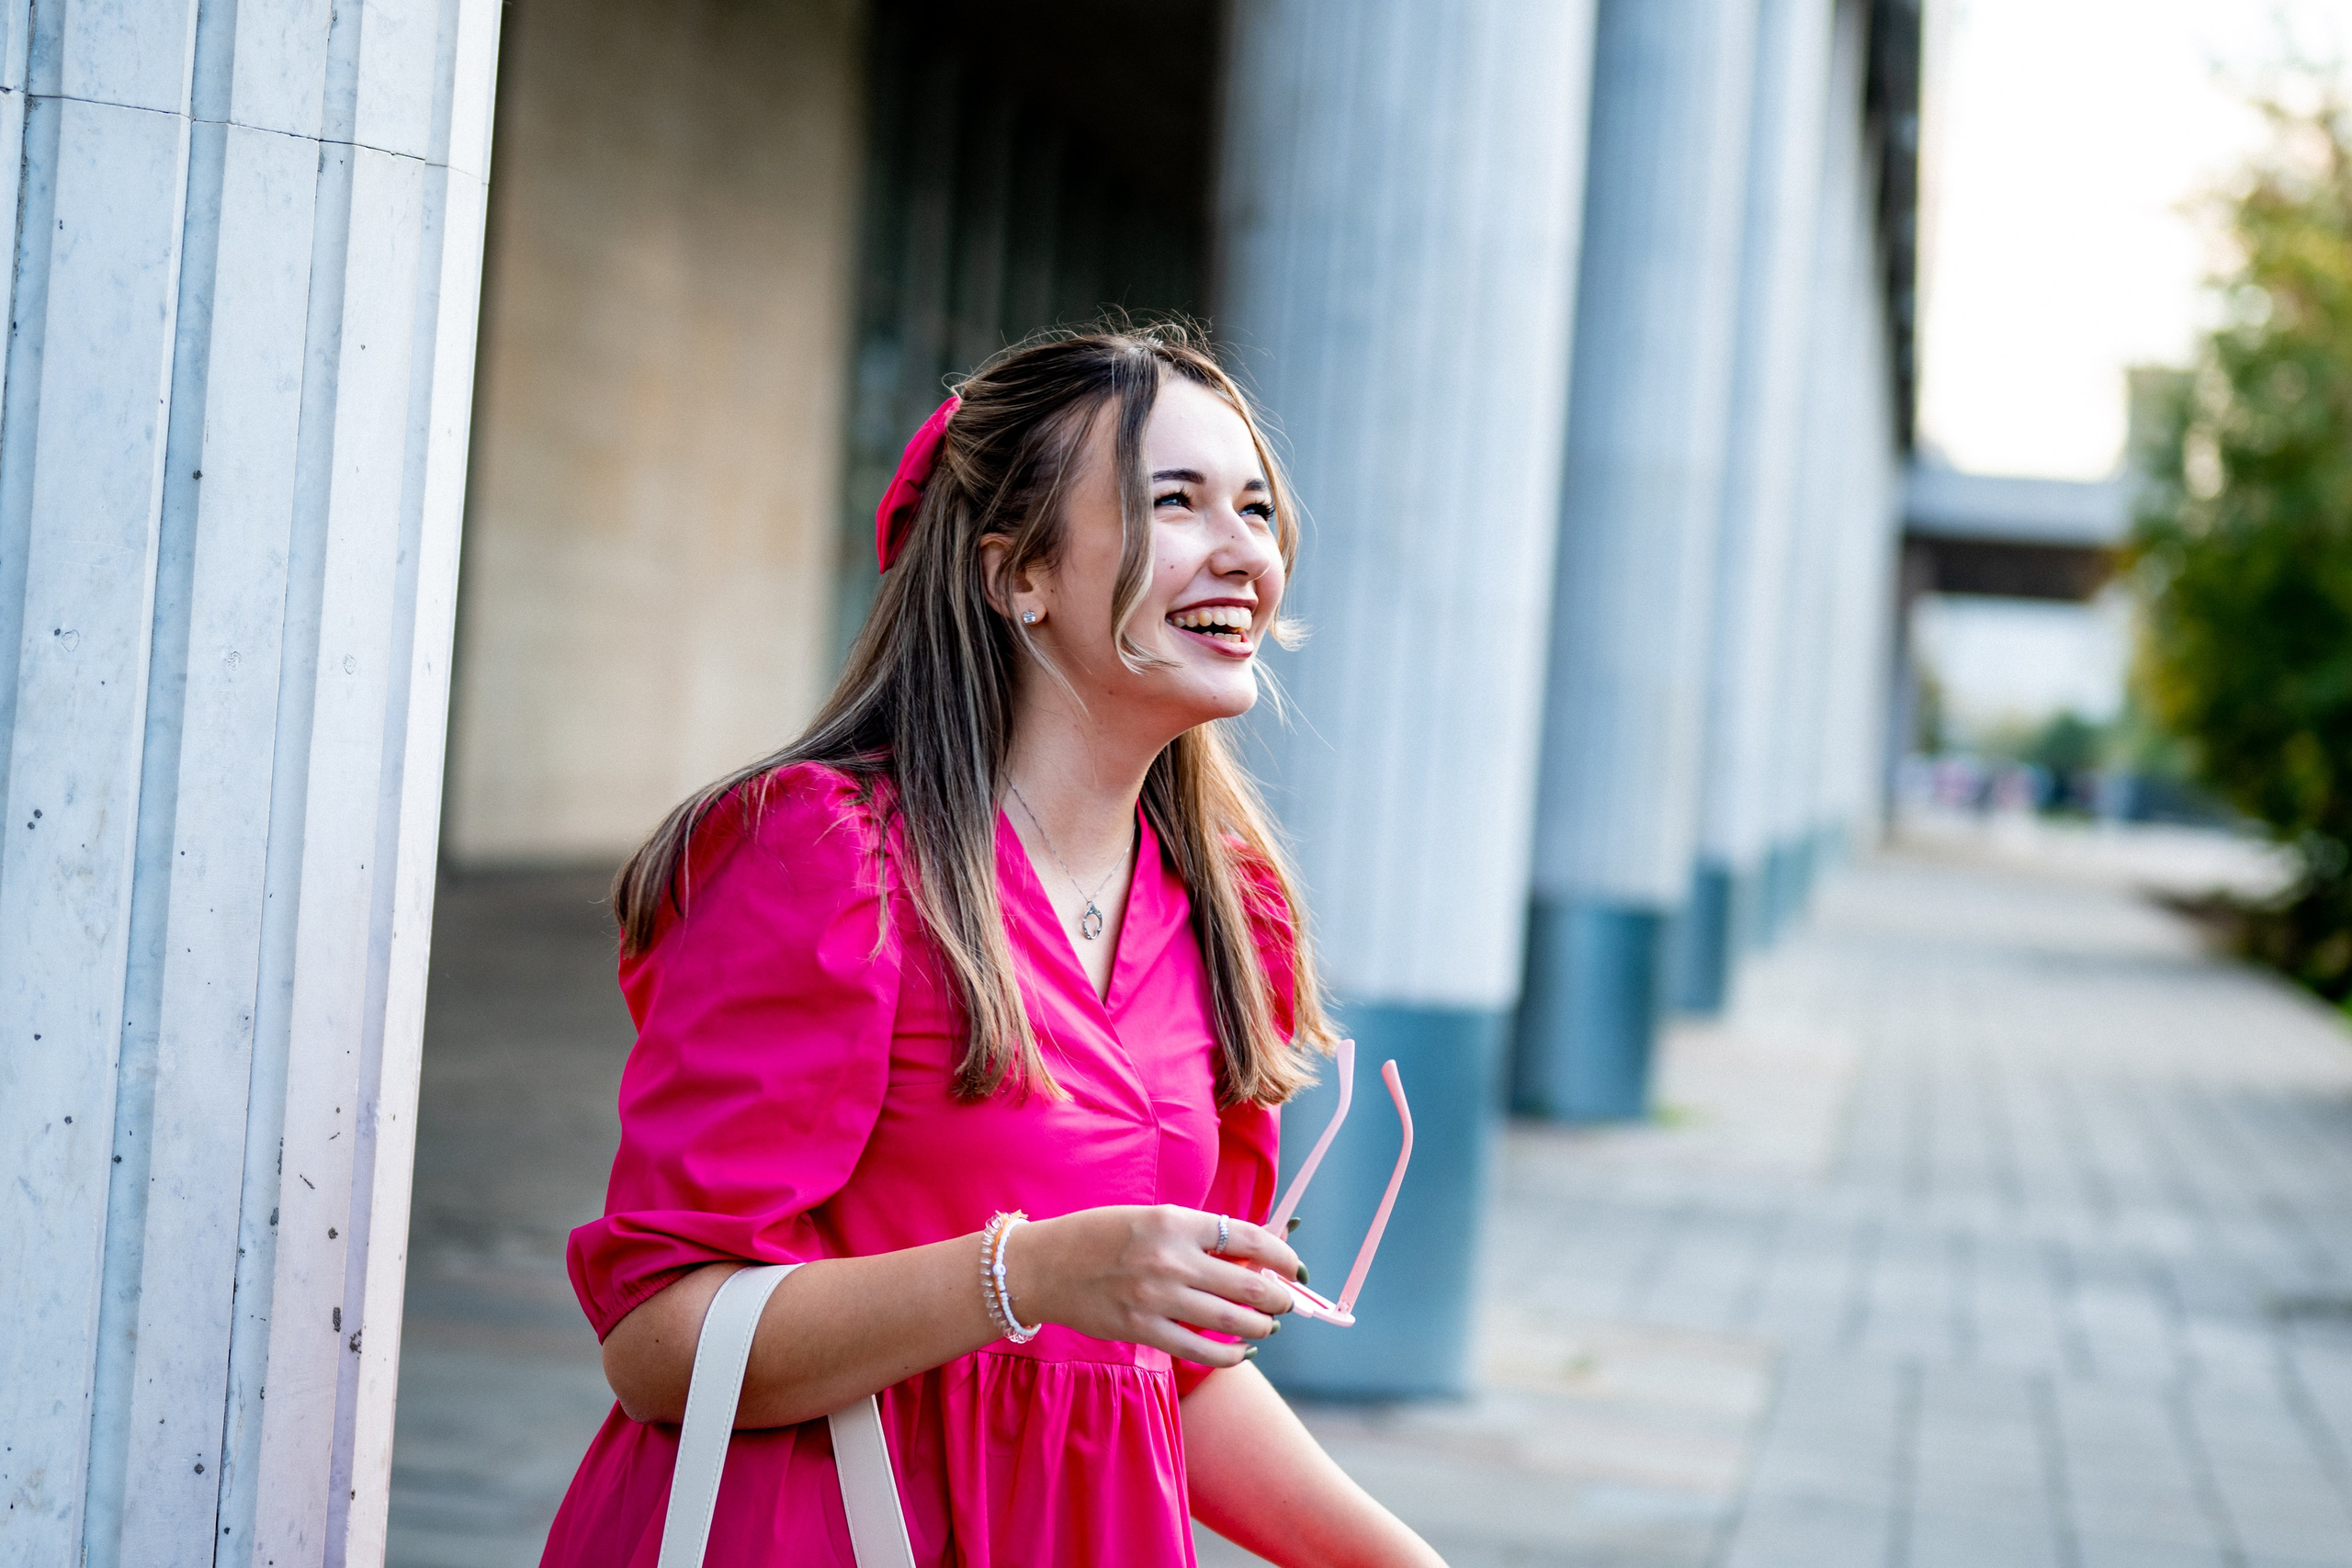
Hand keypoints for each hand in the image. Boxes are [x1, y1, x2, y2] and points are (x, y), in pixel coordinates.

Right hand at [1007, 1205, 1300, 1365]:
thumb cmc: (1100, 1236)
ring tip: (1267, 1326)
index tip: (1296, 1268)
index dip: (1282, 1255)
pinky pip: (1201, 1350)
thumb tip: (1254, 1254)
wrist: (1044, 1266)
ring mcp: (1157, 1298)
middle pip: (1249, 1284)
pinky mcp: (1143, 1330)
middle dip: (1279, 1298)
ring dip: (1261, 1327)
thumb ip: (1198, 1236)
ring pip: (1233, 1321)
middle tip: (1287, 1303)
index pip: (1248, 1237)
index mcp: (1174, 1222)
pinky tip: (1241, 1352)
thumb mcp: (1152, 1219)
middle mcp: (1170, 1259)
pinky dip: (1230, 1355)